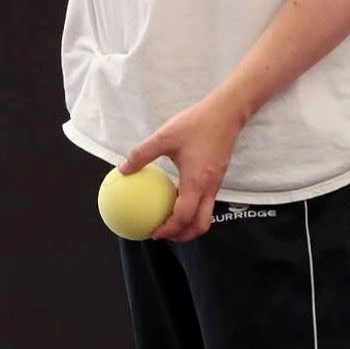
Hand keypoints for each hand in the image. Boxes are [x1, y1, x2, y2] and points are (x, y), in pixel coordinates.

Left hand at [118, 94, 246, 241]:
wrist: (226, 113)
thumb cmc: (196, 124)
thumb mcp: (165, 136)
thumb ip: (143, 153)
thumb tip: (123, 169)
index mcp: (197, 182)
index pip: (184, 217)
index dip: (169, 229)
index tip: (154, 232)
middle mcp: (209, 188)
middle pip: (200, 225)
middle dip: (184, 235)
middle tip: (164, 233)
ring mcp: (216, 183)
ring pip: (205, 214)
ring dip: (189, 222)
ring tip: (169, 219)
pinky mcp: (217, 176)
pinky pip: (205, 201)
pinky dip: (192, 206)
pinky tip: (175, 195)